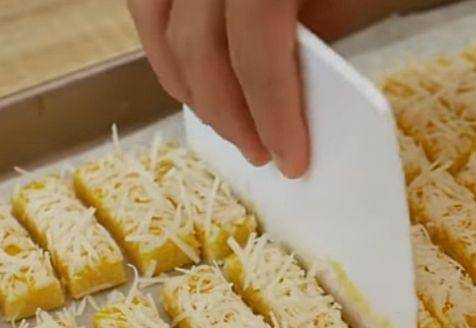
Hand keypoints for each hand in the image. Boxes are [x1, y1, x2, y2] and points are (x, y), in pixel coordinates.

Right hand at [127, 0, 415, 177]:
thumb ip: (321, 30)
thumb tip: (286, 100)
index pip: (255, 45)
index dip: (270, 111)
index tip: (290, 160)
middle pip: (197, 42)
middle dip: (227, 113)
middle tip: (259, 153)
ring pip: (155, 20)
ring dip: (187, 85)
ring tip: (227, 124)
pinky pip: (151, 0)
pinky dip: (167, 44)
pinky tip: (197, 77)